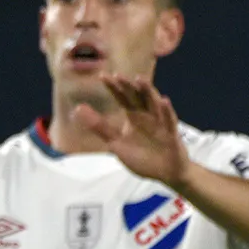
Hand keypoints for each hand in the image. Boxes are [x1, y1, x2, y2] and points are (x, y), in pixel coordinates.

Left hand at [74, 76, 190, 187]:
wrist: (165, 173)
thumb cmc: (142, 156)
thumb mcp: (116, 142)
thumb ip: (99, 127)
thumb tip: (77, 109)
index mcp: (133, 116)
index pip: (122, 98)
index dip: (113, 88)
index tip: (101, 76)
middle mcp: (147, 115)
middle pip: (137, 97)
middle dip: (128, 86)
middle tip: (118, 75)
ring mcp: (160, 123)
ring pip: (154, 104)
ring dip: (148, 92)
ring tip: (140, 79)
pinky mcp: (171, 134)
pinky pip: (169, 121)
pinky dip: (167, 111)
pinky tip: (164, 101)